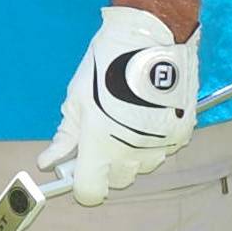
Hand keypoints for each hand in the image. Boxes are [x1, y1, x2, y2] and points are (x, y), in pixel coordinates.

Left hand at [39, 6, 199, 206]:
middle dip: (106, 165)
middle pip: (117, 180)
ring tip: (126, 119)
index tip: (80, 172)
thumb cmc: (108, 63)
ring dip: (131, 154)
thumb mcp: (77, 97)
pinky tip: (146, 115)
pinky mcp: (182, 135)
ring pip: (141, 167)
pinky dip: (153, 141)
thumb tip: (49, 161)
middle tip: (101, 135)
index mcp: (100, 143)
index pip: (90, 192)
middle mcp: (132, 152)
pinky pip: (163, 151)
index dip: (82, 185)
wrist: (153, 39)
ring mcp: (161, 145)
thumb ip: (65, 135)